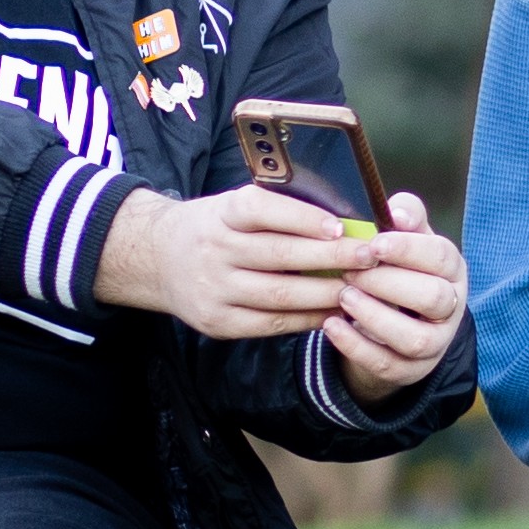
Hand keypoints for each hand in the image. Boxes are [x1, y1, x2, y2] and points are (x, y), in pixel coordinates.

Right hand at [91, 184, 365, 340]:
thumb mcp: (234, 205)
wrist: (159, 258)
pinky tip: (332, 312)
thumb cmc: (217, 226)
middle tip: (369, 256)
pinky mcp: (217, 322)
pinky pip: (270, 323)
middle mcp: (214, 249)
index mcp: (222, 213)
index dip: (302, 218)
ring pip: (279, 295)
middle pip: (279, 255)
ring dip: (325, 293)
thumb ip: (279, 209)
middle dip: (330, 258)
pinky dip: (306, 318)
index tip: (341, 227)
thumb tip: (344, 218)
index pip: (262, 209)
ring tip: (360, 288)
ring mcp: (213, 289)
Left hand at [318, 193, 466, 397]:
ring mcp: (435, 344)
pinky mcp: (411, 371)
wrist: (393, 324)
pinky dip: (355, 346)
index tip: (374, 244)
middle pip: (433, 297)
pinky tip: (331, 325)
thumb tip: (397, 211)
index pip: (442, 257)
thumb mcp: (405, 240)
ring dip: (374, 316)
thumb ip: (404, 217)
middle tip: (350, 272)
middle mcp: (452, 309)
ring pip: (414, 337)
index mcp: (453, 271)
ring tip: (343, 296)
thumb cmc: (398, 270)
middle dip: (387, 283)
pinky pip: (386, 364)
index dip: (408, 249)